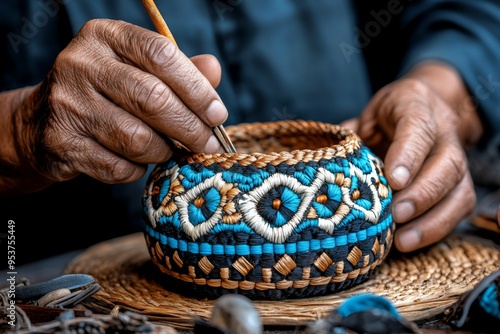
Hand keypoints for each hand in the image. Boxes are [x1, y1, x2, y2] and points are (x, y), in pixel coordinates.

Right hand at [6, 19, 226, 191]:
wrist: (42, 121)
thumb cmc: (106, 93)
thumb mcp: (139, 70)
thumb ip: (178, 70)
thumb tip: (213, 70)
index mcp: (105, 36)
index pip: (162, 55)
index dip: (197, 89)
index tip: (217, 114)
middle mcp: (81, 64)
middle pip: (153, 99)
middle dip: (190, 128)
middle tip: (209, 144)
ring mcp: (67, 104)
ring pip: (138, 138)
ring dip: (163, 151)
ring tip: (167, 149)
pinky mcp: (61, 143)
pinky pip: (118, 167)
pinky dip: (136, 170)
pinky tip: (136, 161)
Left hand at [343, 63, 482, 251]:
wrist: (422, 109)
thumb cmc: (385, 116)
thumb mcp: (364, 115)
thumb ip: (348, 136)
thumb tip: (320, 162)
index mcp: (414, 105)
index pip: (417, 126)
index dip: (408, 154)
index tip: (394, 179)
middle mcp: (443, 131)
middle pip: (446, 163)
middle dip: (422, 193)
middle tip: (397, 214)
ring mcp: (456, 158)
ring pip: (459, 190)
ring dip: (432, 220)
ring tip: (403, 239)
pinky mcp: (459, 183)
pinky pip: (458, 208)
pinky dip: (436, 228)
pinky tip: (410, 241)